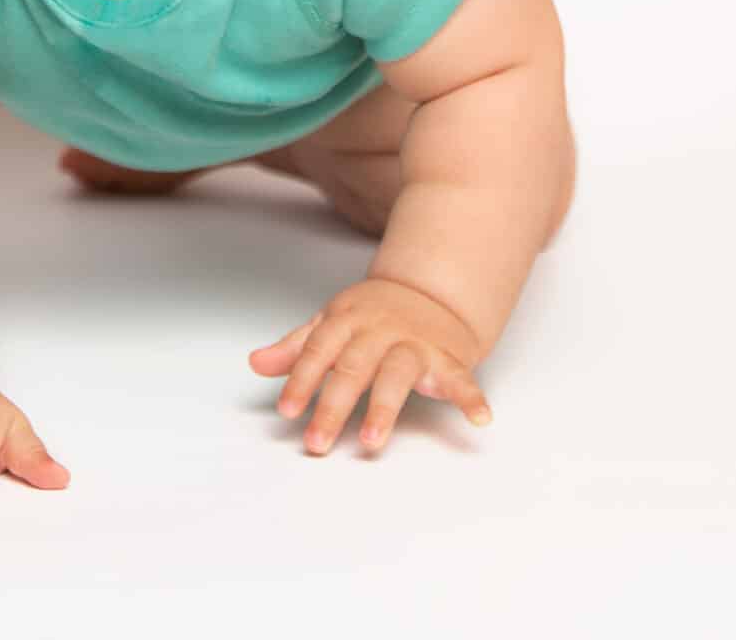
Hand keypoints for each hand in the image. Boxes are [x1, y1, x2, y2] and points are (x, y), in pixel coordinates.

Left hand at [248, 277, 492, 453]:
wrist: (428, 293)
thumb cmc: (372, 317)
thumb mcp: (330, 324)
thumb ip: (296, 348)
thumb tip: (256, 363)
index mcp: (347, 321)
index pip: (318, 351)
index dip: (301, 381)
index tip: (287, 411)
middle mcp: (380, 331)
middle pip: (353, 368)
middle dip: (334, 406)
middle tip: (316, 442)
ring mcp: (414, 344)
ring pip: (397, 373)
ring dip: (384, 407)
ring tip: (372, 441)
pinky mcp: (446, 359)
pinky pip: (461, 378)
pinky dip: (471, 397)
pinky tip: (479, 420)